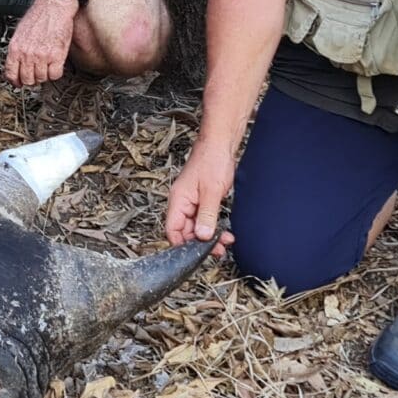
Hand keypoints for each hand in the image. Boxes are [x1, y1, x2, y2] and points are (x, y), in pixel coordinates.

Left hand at [3, 0, 76, 86]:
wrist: (54, 6)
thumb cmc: (39, 16)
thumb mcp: (20, 32)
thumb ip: (17, 49)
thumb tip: (15, 63)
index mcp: (15, 48)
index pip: (11, 74)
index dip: (15, 81)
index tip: (19, 83)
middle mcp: (27, 53)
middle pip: (27, 80)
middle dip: (32, 79)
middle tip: (36, 74)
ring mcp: (42, 56)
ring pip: (41, 78)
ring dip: (45, 75)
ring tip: (47, 67)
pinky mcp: (57, 55)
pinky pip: (55, 75)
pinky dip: (56, 73)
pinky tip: (55, 66)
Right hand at [164, 141, 239, 255]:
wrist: (220, 143)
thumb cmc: (212, 160)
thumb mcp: (212, 191)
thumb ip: (207, 215)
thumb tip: (202, 236)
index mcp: (178, 200)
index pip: (172, 230)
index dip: (183, 245)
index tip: (198, 254)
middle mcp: (182, 202)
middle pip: (185, 231)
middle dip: (200, 243)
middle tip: (218, 250)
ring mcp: (191, 201)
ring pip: (196, 226)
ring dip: (208, 236)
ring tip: (224, 241)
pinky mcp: (201, 199)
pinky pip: (203, 218)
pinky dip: (212, 226)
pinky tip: (223, 230)